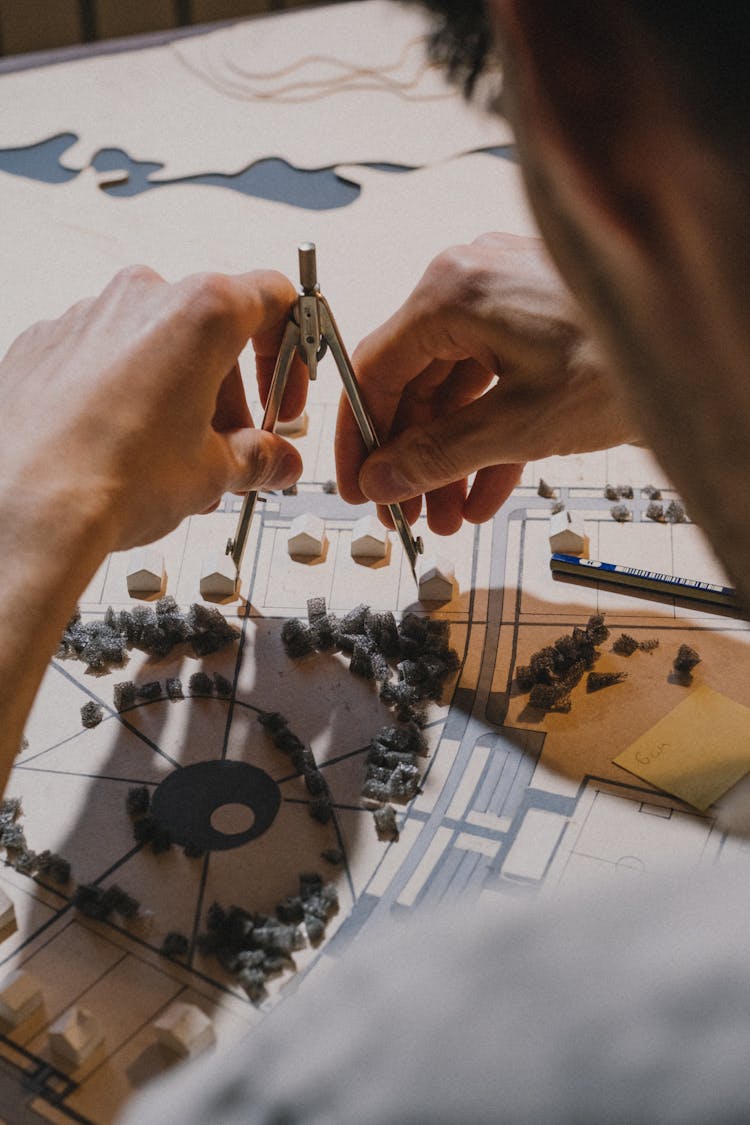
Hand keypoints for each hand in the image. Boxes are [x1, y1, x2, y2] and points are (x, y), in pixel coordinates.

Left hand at [0, 265, 307, 552]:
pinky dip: (122, 393)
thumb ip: (258, 457)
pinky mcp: (45, 343)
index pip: (274, 298)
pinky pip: (102, 358)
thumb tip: (275, 460)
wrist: (27, 507)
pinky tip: (121, 446)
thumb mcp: (214, 472)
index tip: (282, 397)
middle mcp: (143, 298)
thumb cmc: (115, 478)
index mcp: (201, 313)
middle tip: (231, 446)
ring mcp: (87, 316)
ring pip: (156, 344)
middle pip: (212, 330)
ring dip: (177, 394)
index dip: (290, 353)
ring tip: (173, 459)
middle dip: (229, 392)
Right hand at [335, 233, 636, 533]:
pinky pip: (490, 384)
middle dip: (414, 460)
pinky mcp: (531, 321)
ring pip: (453, 391)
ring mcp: (502, 300)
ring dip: (448, 459)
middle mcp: (469, 284)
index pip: (374, 370)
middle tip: (406, 515)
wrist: (707, 339)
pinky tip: (483, 495)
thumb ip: (439, 457)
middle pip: (414, 384)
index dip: (362, 439)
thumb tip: (383, 482)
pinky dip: (486, 439)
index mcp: (451, 292)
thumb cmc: (627, 360)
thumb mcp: (520, 425)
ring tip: (446, 517)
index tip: (360, 487)